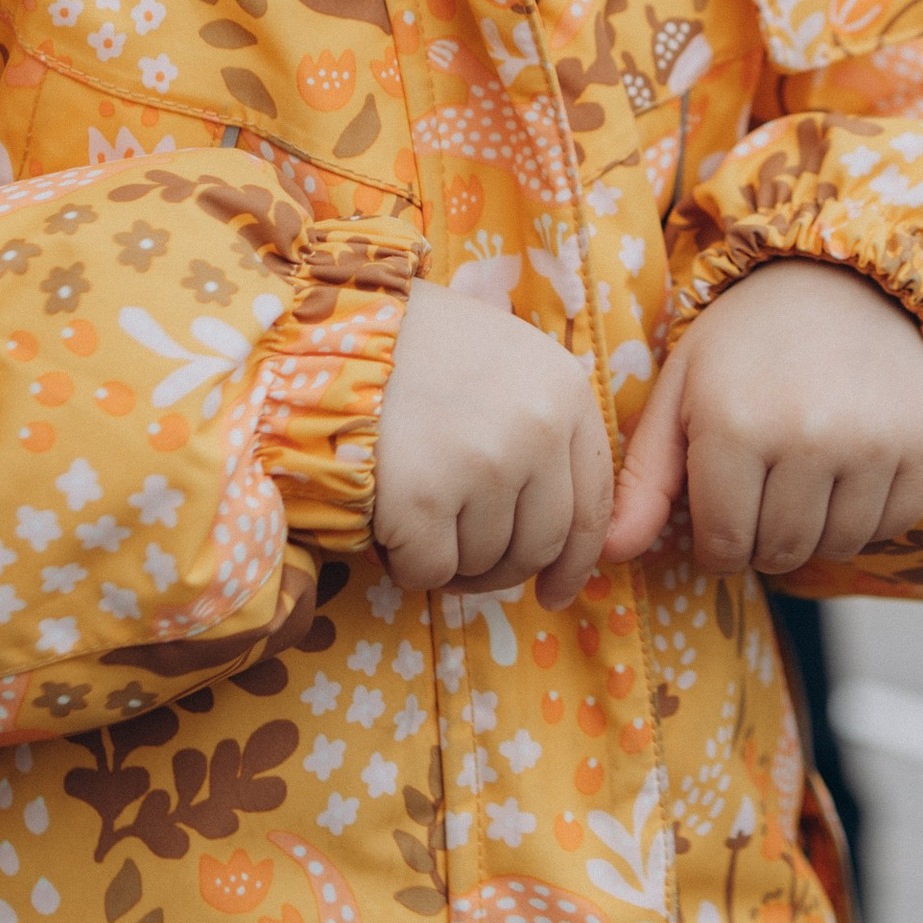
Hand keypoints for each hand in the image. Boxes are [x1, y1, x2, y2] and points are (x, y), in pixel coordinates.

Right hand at [372, 280, 615, 607]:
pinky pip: (430, 571)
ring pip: (484, 563)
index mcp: (566, 394)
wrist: (330, 331)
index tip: (555, 592)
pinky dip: (405, 563)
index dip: (575, 562)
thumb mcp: (507, 363)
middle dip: (501, 568)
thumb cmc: (417, 349)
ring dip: (447, 556)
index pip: (592, 506)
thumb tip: (565, 537)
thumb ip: (545, 432)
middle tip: (459, 558)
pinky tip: (386, 523)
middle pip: (541, 546)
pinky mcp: (422, 500)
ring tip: (412, 511)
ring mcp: (482, 466)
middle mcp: (538, 430)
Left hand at [601, 259, 922, 578]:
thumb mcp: (682, 393)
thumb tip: (610, 554)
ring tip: (803, 479)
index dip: (716, 545)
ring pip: (838, 546)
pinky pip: (892, 525)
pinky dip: (867, 515)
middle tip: (762, 494)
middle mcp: (810, 437)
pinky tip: (849, 470)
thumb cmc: (747, 342)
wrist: (843, 278)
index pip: (723, 545)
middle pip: (781, 551)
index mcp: (735, 424)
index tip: (721, 517)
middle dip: (762, 539)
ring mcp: (877, 443)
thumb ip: (643, 480)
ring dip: (815, 530)